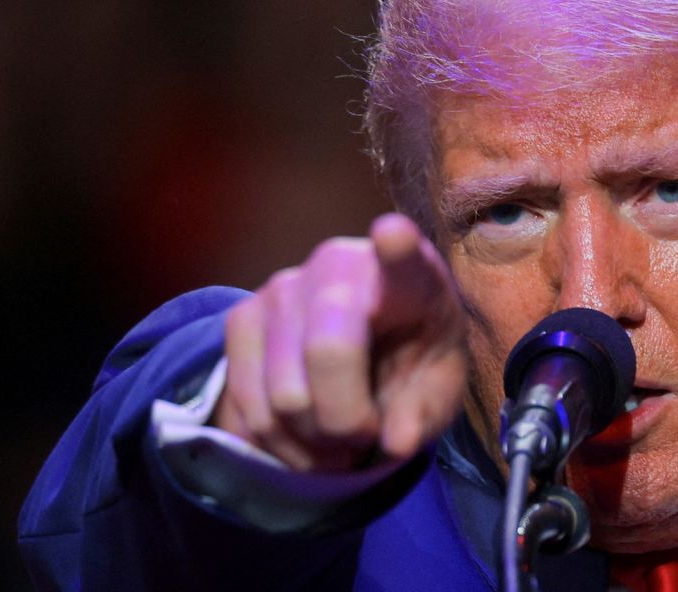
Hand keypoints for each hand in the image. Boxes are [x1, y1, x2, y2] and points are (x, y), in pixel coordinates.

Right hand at [213, 213, 466, 472]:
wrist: (367, 350)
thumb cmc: (412, 364)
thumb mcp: (437, 391)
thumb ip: (424, 413)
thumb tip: (397, 443)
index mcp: (409, 275)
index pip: (402, 254)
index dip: (397, 247)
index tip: (394, 235)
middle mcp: (338, 265)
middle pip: (328, 353)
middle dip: (348, 421)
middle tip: (366, 435)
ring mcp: (282, 286)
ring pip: (284, 397)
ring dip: (313, 443)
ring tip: (338, 438)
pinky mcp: (241, 317)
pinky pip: (246, 407)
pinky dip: (277, 443)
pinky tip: (304, 436)